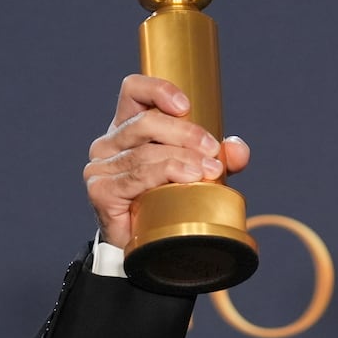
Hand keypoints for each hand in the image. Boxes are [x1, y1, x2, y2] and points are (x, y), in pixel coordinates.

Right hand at [83, 75, 250, 247]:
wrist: (148, 247)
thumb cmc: (168, 203)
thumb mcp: (199, 172)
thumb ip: (219, 157)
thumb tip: (237, 148)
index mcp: (128, 128)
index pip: (134, 91)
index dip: (158, 90)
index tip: (186, 106)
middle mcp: (109, 143)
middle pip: (146, 123)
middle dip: (186, 133)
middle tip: (213, 150)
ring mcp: (101, 167)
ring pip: (145, 152)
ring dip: (183, 158)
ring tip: (209, 169)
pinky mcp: (101, 191)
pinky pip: (137, 177)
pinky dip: (166, 174)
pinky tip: (188, 178)